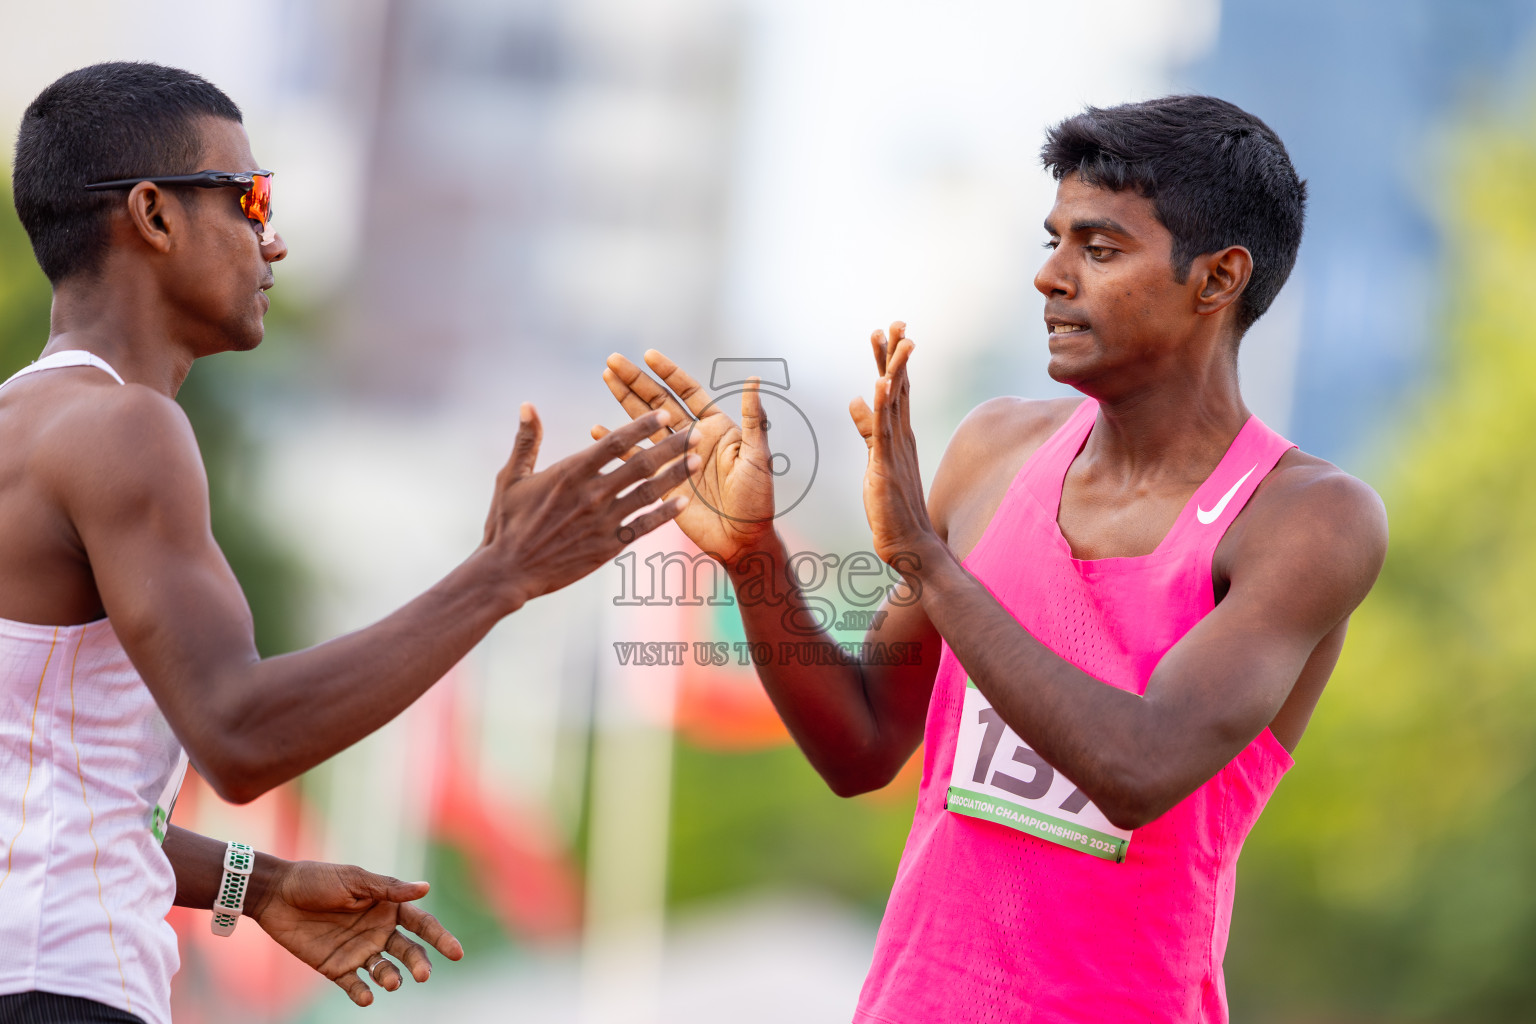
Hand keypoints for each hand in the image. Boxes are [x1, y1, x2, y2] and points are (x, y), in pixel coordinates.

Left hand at [247, 859, 463, 1007]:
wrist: (276, 894)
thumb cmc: (317, 880)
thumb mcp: (354, 880)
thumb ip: (388, 889)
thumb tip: (426, 887)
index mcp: (387, 907)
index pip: (421, 925)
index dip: (440, 938)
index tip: (456, 953)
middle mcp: (378, 931)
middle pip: (408, 951)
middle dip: (419, 963)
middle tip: (423, 975)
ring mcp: (358, 951)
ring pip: (385, 970)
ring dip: (391, 978)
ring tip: (392, 981)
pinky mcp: (336, 967)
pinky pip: (354, 985)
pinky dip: (362, 993)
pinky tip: (367, 996)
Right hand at [482, 403, 697, 609]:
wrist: (509, 571)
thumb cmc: (506, 523)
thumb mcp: (512, 477)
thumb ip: (526, 440)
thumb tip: (527, 405)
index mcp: (569, 472)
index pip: (614, 442)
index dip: (642, 426)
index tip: (665, 413)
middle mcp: (591, 494)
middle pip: (640, 465)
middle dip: (672, 447)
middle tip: (697, 432)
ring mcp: (602, 522)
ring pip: (648, 494)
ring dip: (676, 476)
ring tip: (698, 461)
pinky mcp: (607, 546)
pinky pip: (643, 527)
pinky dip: (665, 515)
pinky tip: (684, 503)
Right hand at [595, 351, 775, 562]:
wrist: (743, 538)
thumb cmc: (758, 498)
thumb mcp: (758, 457)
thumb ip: (754, 419)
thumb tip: (754, 380)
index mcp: (714, 427)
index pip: (687, 391)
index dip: (668, 372)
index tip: (648, 355)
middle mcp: (691, 437)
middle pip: (658, 401)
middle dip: (636, 380)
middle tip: (612, 361)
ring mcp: (674, 459)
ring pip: (643, 424)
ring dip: (624, 402)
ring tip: (605, 379)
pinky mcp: (661, 482)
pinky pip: (634, 459)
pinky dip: (616, 445)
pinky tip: (598, 432)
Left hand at [850, 322, 939, 566]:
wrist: (909, 543)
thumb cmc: (893, 505)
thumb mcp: (875, 459)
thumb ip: (867, 428)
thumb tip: (854, 399)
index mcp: (899, 434)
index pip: (895, 389)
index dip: (891, 360)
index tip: (887, 332)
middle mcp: (902, 436)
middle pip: (899, 386)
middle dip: (896, 353)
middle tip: (896, 322)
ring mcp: (896, 450)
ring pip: (894, 402)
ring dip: (894, 369)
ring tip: (894, 339)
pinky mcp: (885, 467)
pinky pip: (883, 431)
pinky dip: (882, 406)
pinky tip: (881, 383)